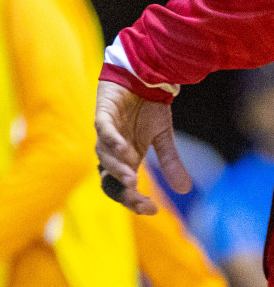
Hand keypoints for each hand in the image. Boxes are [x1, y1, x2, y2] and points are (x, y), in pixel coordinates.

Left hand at [94, 80, 188, 214]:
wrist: (143, 77)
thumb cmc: (148, 108)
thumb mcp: (163, 137)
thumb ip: (170, 162)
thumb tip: (183, 190)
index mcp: (126, 158)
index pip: (123, 186)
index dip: (133, 200)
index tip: (152, 209)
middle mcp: (113, 149)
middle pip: (109, 177)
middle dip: (121, 190)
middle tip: (138, 199)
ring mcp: (107, 131)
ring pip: (103, 154)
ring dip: (116, 168)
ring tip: (131, 179)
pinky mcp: (104, 112)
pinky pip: (103, 128)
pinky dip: (111, 139)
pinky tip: (123, 150)